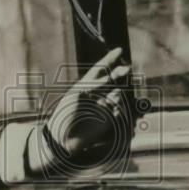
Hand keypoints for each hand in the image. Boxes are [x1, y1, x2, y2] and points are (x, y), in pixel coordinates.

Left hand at [29, 48, 134, 173]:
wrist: (62, 138)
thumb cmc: (65, 114)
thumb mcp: (76, 95)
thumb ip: (93, 85)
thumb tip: (109, 78)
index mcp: (87, 85)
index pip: (101, 69)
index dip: (110, 59)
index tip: (120, 50)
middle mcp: (97, 94)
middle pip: (114, 79)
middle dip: (121, 73)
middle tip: (126, 70)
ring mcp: (104, 106)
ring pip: (119, 94)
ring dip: (118, 94)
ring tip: (110, 99)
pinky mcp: (109, 120)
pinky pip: (119, 111)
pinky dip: (119, 109)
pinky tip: (112, 112)